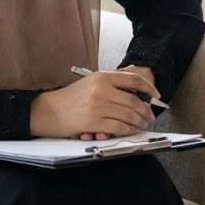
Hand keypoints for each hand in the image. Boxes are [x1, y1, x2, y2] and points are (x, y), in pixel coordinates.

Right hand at [30, 69, 159, 139]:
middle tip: (150, 116)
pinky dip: (129, 130)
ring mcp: (98, 106)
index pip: (133, 79)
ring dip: (139, 122)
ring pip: (128, 115)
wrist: (48, 111)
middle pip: (133, 100)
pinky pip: (118, 127)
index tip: (156, 95)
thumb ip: (113, 78)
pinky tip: (132, 130)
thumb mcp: (91, 81)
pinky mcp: (93, 122)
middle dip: (145, 110)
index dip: (148, 88)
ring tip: (143, 124)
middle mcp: (102, 89)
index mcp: (102, 77)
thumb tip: (135, 74)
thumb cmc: (70, 97)